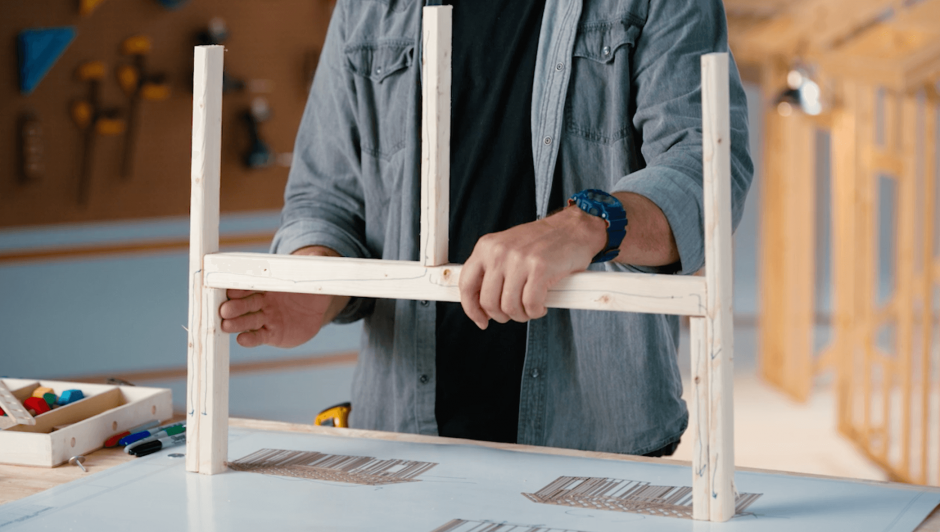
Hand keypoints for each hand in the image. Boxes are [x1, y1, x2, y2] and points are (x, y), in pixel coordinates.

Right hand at [219, 246, 350, 347]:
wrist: (314, 309)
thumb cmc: (309, 286)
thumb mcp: (313, 274)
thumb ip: (313, 263)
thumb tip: (318, 254)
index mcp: (267, 285)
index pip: (250, 285)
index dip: (240, 287)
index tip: (230, 288)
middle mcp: (262, 302)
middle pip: (244, 304)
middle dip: (234, 306)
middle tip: (224, 309)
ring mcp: (266, 318)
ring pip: (248, 321)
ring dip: (236, 323)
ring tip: (226, 325)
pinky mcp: (272, 334)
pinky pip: (259, 337)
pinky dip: (250, 339)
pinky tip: (241, 340)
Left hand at [458, 206, 606, 328]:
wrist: (573, 228)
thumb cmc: (541, 243)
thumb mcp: (506, 249)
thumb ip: (491, 271)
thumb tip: (479, 305)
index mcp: (486, 247)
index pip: (466, 284)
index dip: (471, 309)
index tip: (481, 320)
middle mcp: (499, 252)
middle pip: (488, 302)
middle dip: (502, 315)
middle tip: (515, 313)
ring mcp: (519, 260)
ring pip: (509, 306)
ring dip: (522, 314)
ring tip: (531, 308)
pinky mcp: (540, 268)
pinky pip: (531, 305)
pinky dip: (536, 311)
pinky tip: (542, 305)